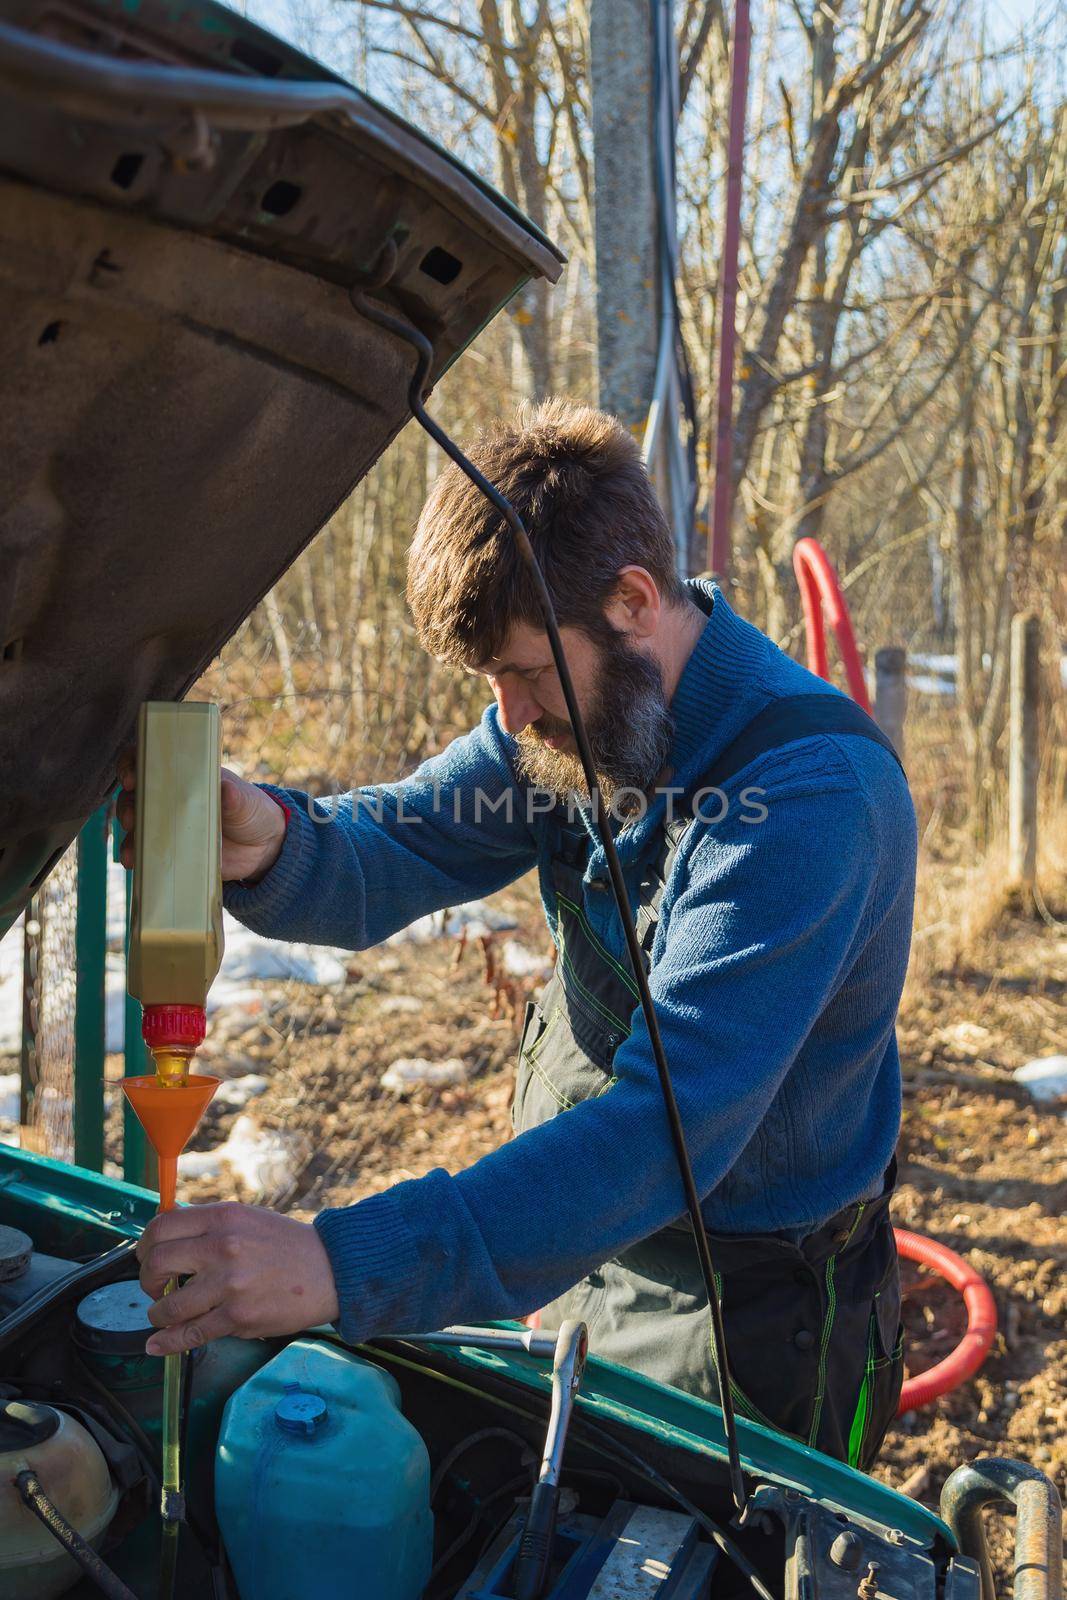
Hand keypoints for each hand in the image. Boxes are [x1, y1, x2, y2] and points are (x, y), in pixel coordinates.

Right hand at [117, 753, 286, 883]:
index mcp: (184, 776)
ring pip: (136, 828)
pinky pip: (147, 853)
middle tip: (131, 819)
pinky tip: (136, 865)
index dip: (132, 765)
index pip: (149, 762)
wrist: (263, 848)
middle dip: (126, 806)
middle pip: (134, 796)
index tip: (131, 778)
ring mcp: (167, 826)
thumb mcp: (246, 801)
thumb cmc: (252, 811)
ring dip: (128, 839)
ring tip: (131, 854)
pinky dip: (138, 858)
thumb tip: (226, 790)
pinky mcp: (171, 852)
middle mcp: (169, 798)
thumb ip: (235, 797)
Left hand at [136, 1203, 339, 1354]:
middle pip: (157, 1263)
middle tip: (155, 1288)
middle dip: (147, 1281)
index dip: (144, 1246)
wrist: (330, 1270)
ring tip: (164, 1314)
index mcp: (223, 1217)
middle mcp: (223, 1247)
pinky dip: (167, 1343)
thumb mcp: (246, 1219)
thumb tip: (164, 1239)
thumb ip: (208, 1226)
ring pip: (169, 1306)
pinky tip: (157, 1345)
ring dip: (158, 1314)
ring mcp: (230, 1284)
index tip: (145, 1258)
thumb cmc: (286, 1245)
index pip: (162, 1227)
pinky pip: (190, 1334)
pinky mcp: (238, 1317)